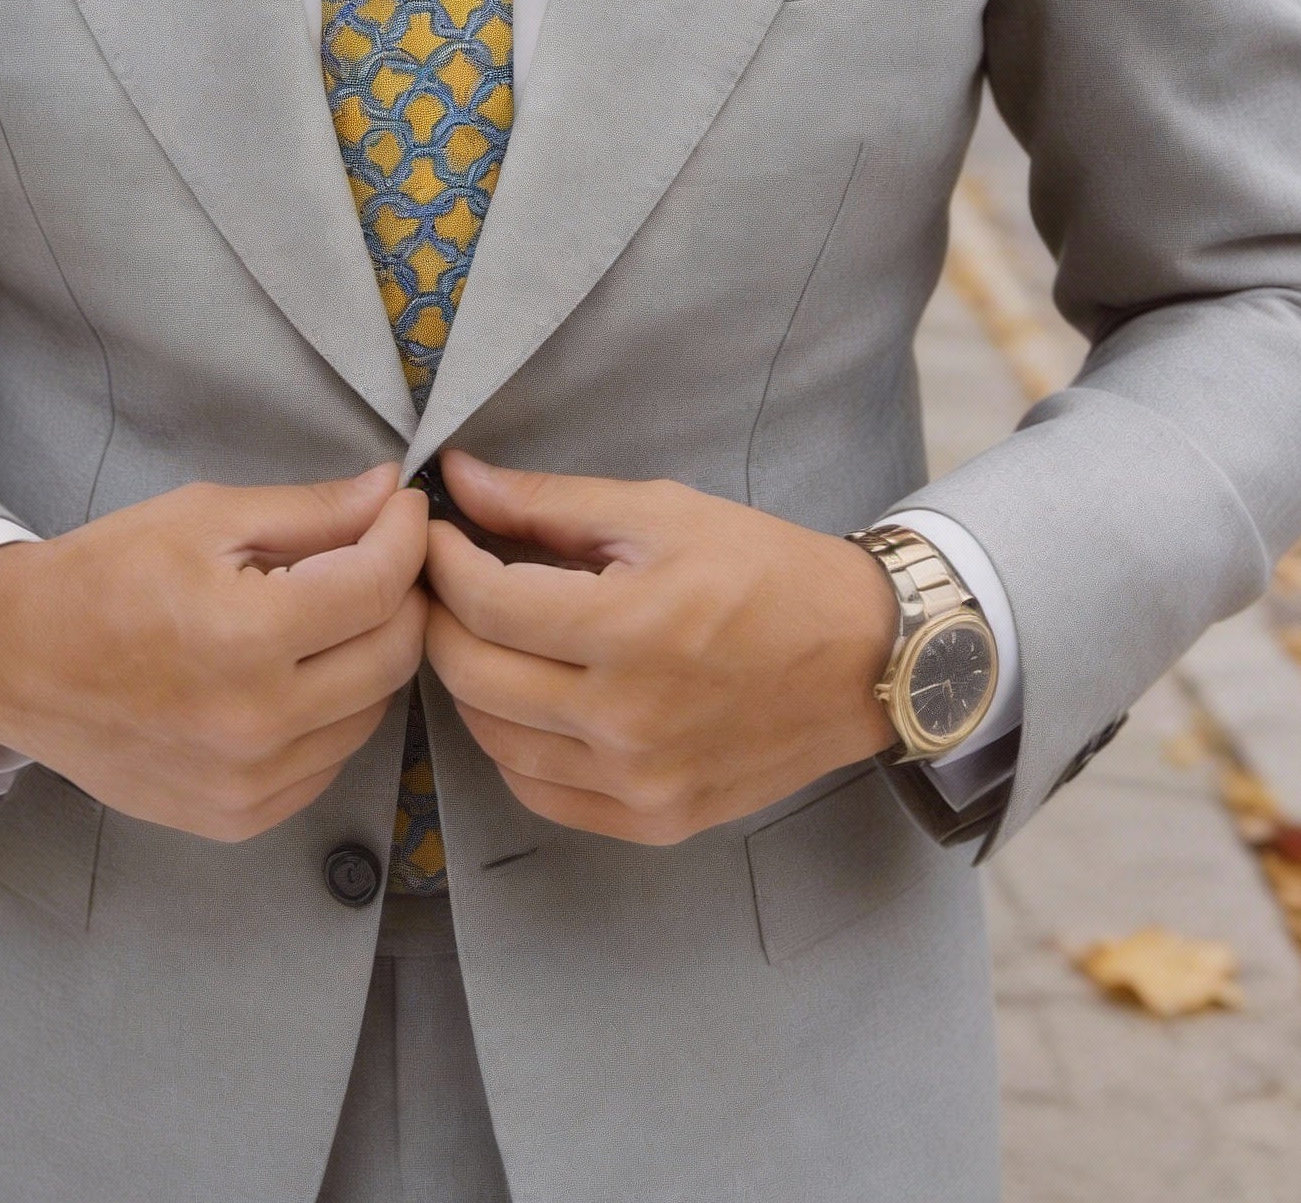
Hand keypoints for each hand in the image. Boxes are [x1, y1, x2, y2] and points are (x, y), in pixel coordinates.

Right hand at [0, 466, 427, 840]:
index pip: (379, 586)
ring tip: (334, 612)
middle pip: (394, 654)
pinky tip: (299, 672)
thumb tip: (391, 490)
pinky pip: (330, 760)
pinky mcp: (240, 817)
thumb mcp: (207, 517)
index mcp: (247, 637)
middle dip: (403, 593)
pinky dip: (335, 711)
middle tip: (380, 555)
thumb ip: (311, 510)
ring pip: (373, 711)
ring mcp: (250, 782)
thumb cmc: (108, 574)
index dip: (406, 536)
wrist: (17, 662)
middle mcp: (257, 722)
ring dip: (372, 654)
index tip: (402, 509)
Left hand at [423, 453, 897, 844]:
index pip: (484, 602)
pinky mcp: (653, 821)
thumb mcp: (662, 512)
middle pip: (472, 675)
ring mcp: (638, 783)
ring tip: (485, 634)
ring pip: (493, 740)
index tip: (435, 533)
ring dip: (470, 682)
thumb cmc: (767, 571)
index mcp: (631, 629)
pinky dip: (512, 744)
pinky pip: (539, 792)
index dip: (441, 560)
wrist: (865, 659)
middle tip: (444, 581)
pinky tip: (527, 698)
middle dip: (440, 618)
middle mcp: (627, 720)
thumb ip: (550, 502)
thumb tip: (459, 479)